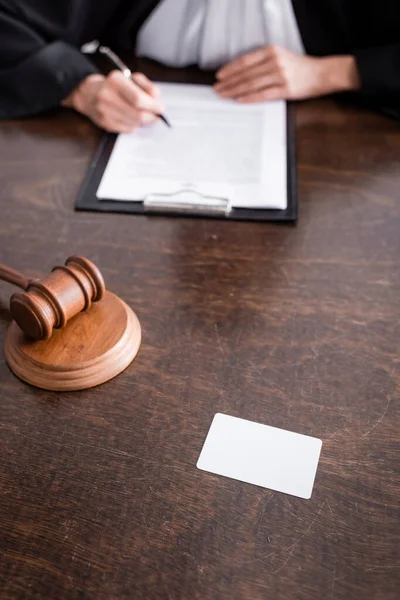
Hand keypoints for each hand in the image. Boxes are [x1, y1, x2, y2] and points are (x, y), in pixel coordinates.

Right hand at [62, 70, 164, 132]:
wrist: (88, 93)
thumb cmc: (114, 86)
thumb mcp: (131, 78)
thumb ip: (147, 87)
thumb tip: (158, 102)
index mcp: (116, 80)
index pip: (138, 98)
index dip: (153, 106)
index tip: (160, 108)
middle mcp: (107, 95)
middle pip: (137, 114)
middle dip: (151, 116)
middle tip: (156, 116)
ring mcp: (104, 111)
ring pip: (134, 123)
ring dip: (143, 122)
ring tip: (145, 116)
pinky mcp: (104, 123)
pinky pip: (127, 129)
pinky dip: (134, 126)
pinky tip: (132, 119)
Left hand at [214, 45, 359, 102]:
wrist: (322, 73)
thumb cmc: (300, 67)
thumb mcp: (281, 57)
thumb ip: (263, 62)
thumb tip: (242, 74)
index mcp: (272, 51)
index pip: (245, 61)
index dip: (230, 69)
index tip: (219, 76)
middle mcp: (275, 62)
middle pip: (246, 74)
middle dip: (229, 82)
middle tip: (217, 89)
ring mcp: (280, 76)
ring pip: (251, 84)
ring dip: (234, 91)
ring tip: (223, 95)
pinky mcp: (285, 89)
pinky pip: (263, 95)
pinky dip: (249, 98)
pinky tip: (239, 100)